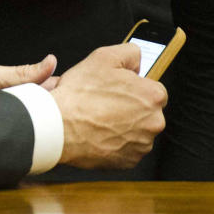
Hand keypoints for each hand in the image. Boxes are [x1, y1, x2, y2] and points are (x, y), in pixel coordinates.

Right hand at [51, 43, 166, 168]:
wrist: (59, 126)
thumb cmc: (80, 94)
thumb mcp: (103, 57)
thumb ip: (129, 52)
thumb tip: (137, 59)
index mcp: (153, 96)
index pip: (152, 89)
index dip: (131, 87)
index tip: (115, 89)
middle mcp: (154, 122)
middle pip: (146, 110)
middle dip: (129, 106)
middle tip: (104, 102)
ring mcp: (142, 144)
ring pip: (136, 130)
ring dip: (122, 124)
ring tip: (98, 117)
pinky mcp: (129, 161)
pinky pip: (126, 148)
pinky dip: (115, 141)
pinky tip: (98, 132)